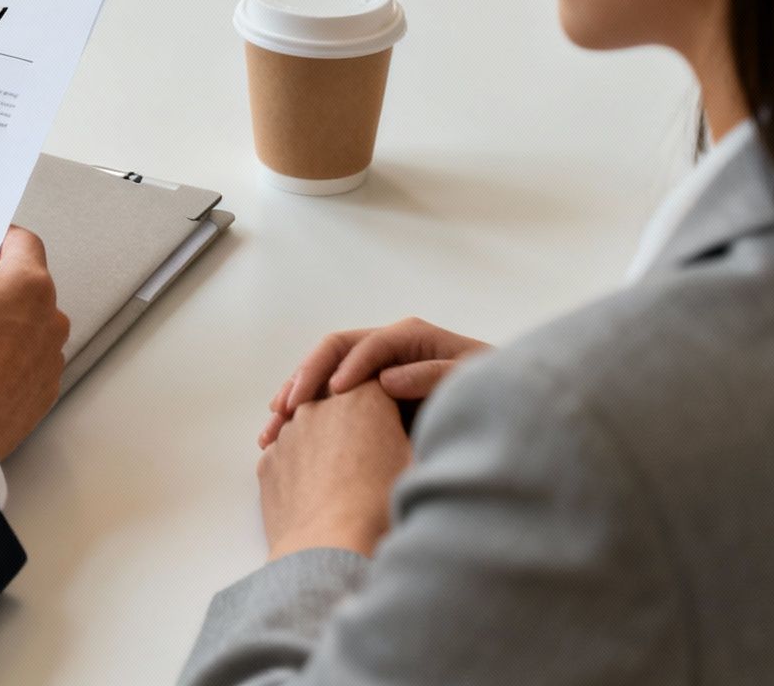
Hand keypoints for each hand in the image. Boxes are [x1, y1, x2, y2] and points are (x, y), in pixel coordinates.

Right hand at [259, 317, 489, 446]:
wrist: (499, 409)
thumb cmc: (492, 394)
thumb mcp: (470, 381)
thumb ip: (433, 376)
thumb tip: (387, 380)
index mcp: (409, 337)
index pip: (367, 344)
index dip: (348, 365)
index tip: (334, 392)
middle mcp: (384, 347)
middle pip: (332, 352)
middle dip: (305, 378)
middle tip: (287, 408)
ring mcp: (371, 368)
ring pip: (321, 374)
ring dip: (294, 397)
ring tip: (274, 426)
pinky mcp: (365, 393)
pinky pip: (327, 398)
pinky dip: (304, 414)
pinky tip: (284, 437)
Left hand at [259, 382, 412, 559]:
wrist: (331, 547)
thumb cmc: (382, 508)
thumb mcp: (414, 465)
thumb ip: (410, 435)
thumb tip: (413, 431)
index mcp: (364, 397)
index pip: (376, 386)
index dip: (386, 407)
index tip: (392, 429)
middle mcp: (320, 405)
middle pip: (338, 404)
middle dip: (351, 424)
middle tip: (367, 459)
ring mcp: (288, 432)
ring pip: (308, 430)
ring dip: (322, 446)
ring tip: (341, 484)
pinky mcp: (268, 459)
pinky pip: (287, 456)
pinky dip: (299, 469)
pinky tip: (315, 495)